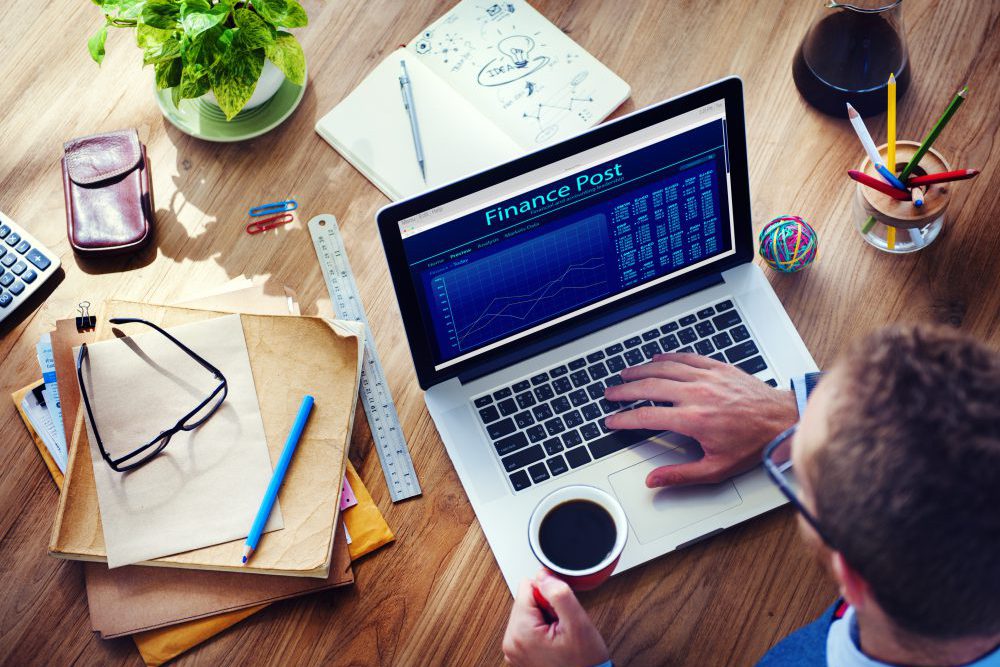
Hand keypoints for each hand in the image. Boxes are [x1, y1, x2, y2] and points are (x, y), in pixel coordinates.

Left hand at [502, 571, 609, 666]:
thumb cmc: (584, 662)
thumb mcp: (578, 623)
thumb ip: (559, 594)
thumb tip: (544, 575)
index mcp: (520, 632)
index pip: (528, 586)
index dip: (549, 595)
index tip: (559, 614)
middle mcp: (510, 641)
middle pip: (526, 599)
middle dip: (546, 607)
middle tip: (561, 627)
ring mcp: (513, 649)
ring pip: (528, 611)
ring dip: (545, 618)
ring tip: (558, 635)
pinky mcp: (518, 652)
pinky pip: (528, 626)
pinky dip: (541, 628)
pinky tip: (554, 640)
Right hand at [604, 352, 797, 487]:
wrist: (782, 420)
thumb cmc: (754, 444)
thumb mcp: (717, 468)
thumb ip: (681, 475)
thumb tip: (654, 480)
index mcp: (693, 420)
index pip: (647, 416)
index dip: (624, 419)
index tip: (612, 421)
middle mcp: (696, 394)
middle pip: (649, 387)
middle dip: (624, 390)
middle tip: (610, 394)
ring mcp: (706, 378)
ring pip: (663, 368)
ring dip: (640, 371)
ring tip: (625, 374)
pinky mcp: (717, 368)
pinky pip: (685, 358)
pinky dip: (667, 357)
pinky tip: (656, 359)